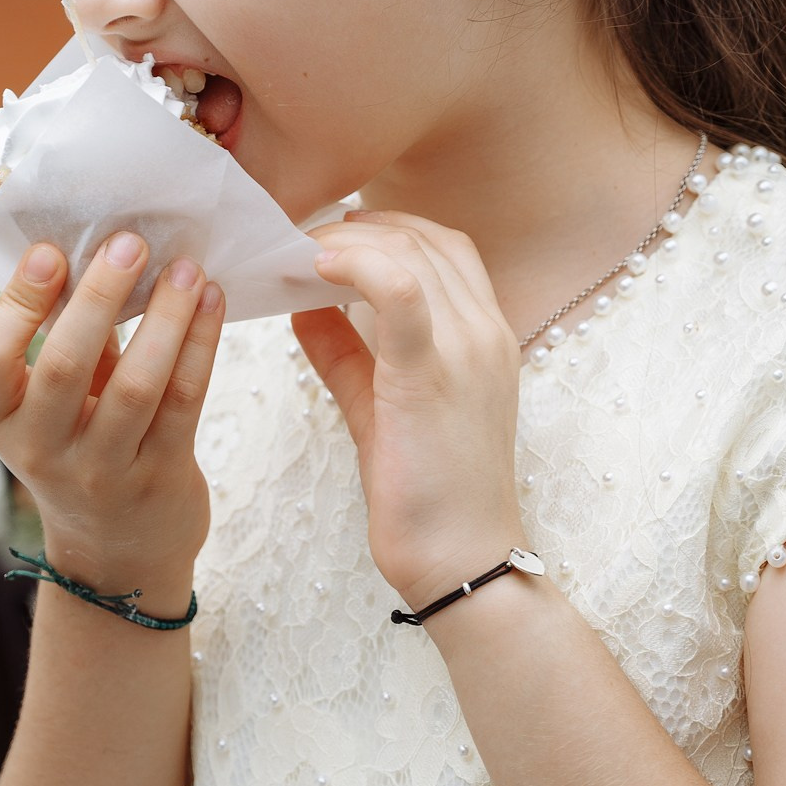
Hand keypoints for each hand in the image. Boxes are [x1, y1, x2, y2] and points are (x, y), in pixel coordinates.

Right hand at [0, 234, 224, 599]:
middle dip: (99, 296)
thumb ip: (62, 337)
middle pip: (65, 366)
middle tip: (129, 243)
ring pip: (136, 385)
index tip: (49, 251)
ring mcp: (101, 471)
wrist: (118, 554)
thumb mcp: (49, 405)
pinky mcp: (159, 477)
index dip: (15, 302)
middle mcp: (40, 450)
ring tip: (186, 268)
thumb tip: (93, 246)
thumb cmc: (81, 447)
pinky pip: (183, 401)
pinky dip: (201, 345)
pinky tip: (212, 302)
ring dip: (165, 318)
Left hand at [293, 211, 526, 612]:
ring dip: (348, 241)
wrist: (461, 559)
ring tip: (299, 250)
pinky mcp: (431, 374)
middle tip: (302, 235)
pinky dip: (357, 265)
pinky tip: (316, 268)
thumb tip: (299, 305)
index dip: (389, 228)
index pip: (447, 247)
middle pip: (425, 239)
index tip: (335, 234)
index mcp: (486, 335)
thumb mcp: (380, 404)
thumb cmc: (426, 492)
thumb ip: (345, 351)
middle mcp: (486, 331)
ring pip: (410, 253)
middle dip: (359, 226)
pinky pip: (400, 291)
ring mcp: (468, 349)